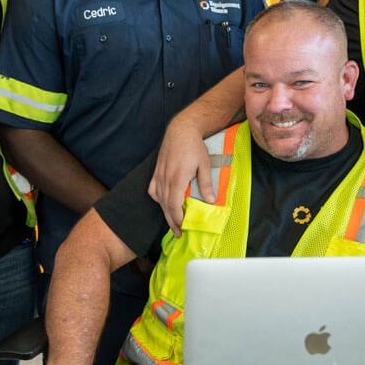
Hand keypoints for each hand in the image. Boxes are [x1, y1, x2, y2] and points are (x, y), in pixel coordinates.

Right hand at [148, 114, 211, 232]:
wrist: (181, 130)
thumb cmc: (194, 146)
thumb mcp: (204, 165)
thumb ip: (206, 184)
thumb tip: (211, 202)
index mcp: (177, 179)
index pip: (175, 206)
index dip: (178, 220)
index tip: (183, 228)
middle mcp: (165, 179)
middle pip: (166, 206)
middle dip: (172, 222)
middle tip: (178, 234)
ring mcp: (159, 175)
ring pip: (159, 200)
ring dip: (165, 213)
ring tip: (172, 223)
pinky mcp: (156, 172)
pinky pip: (153, 190)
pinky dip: (158, 199)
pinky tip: (163, 203)